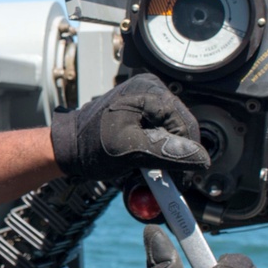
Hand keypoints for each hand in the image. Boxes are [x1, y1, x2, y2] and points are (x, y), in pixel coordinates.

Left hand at [50, 73, 209, 180]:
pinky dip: (156, 151)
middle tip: (165, 177)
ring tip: (148, 168)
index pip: (185, 124)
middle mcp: (150, 90)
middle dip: (175, 154)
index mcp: (149, 90)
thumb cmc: (89, 145)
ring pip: (172, 133)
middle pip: (181, 128)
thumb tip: (199, 157)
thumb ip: (165, 152)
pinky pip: (160, 134)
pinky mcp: (141, 113)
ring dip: (165, 155)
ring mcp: (146, 101)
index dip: (187, 153)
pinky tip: (143, 161)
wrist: (67, 148)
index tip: (180, 178)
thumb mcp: (129, 150)